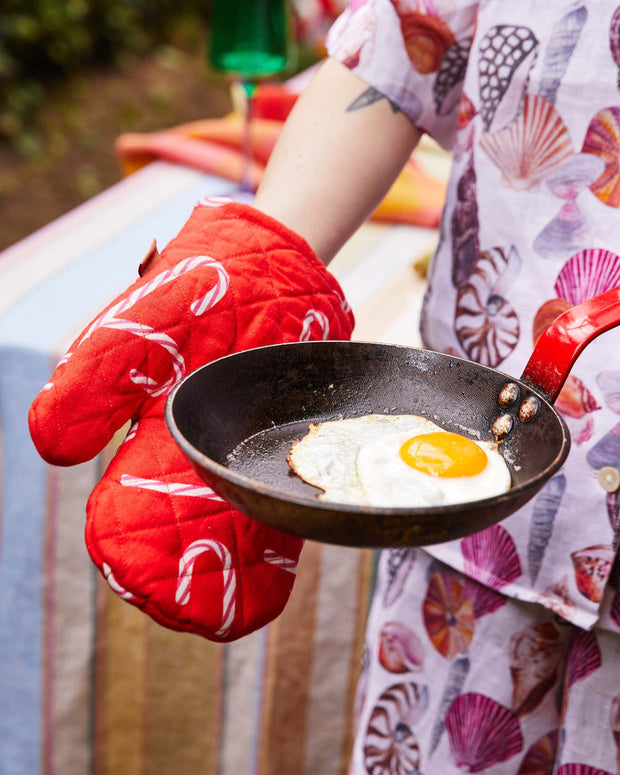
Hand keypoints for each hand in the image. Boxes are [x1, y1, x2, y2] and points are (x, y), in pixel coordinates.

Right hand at [29, 199, 353, 639]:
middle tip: (190, 614)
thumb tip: (50, 450)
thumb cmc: (197, 287)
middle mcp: (192, 454)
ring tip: (229, 612)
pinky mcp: (283, 444)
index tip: (132, 578)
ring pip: (227, 527)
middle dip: (178, 576)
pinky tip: (273, 572)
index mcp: (147, 434)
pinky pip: (276, 502)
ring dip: (225, 570)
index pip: (125, 508)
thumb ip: (93, 385)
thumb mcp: (136, 330)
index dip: (125, 548)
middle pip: (178, 531)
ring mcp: (239, 451)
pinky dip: (271, 540)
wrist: (270, 262)